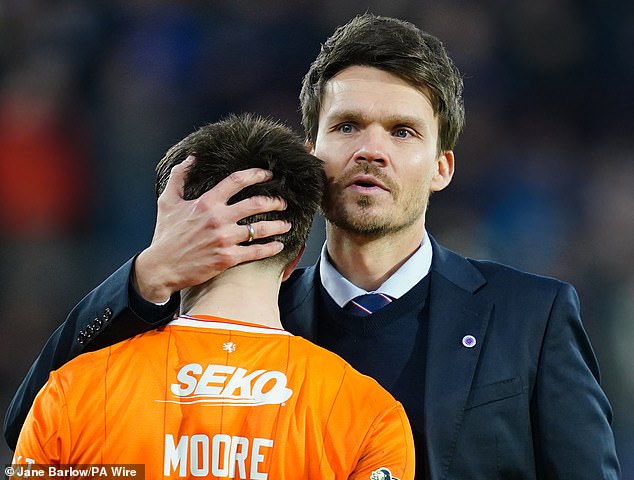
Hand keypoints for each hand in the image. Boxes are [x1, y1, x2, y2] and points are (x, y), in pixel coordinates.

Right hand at [133, 156, 289, 302]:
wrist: (161, 268)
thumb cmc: (165, 235)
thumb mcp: (167, 201)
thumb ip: (179, 177)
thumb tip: (192, 158)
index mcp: (206, 202)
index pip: (237, 181)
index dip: (256, 174)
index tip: (269, 174)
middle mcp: (218, 219)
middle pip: (256, 204)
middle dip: (274, 201)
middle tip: (283, 202)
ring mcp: (224, 239)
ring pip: (260, 229)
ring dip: (278, 225)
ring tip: (286, 224)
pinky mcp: (227, 259)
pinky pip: (255, 251)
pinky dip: (270, 248)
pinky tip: (278, 245)